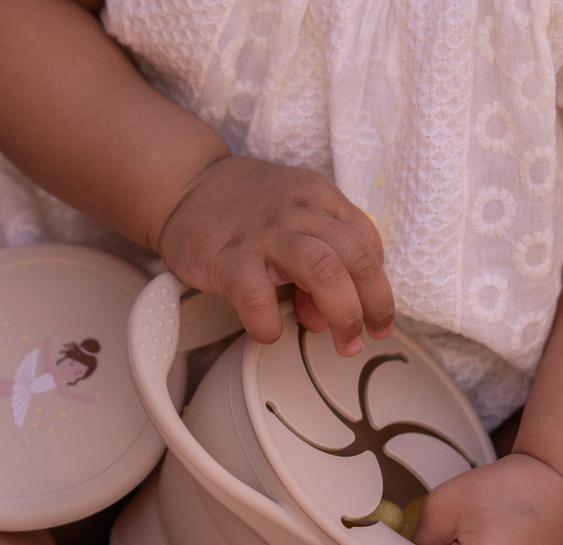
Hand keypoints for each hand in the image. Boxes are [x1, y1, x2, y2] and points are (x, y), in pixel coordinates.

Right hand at [152, 155, 394, 356]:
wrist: (184, 184)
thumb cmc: (242, 207)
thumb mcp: (290, 217)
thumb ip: (316, 262)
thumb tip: (325, 317)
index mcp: (320, 197)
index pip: (368, 242)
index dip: (377, 283)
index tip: (372, 311)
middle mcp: (300, 212)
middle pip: (358, 258)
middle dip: (374, 305)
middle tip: (369, 335)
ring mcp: (266, 234)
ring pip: (325, 272)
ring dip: (343, 314)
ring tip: (342, 342)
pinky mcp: (229, 258)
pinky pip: (260, 299)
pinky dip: (271, 324)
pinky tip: (269, 331)